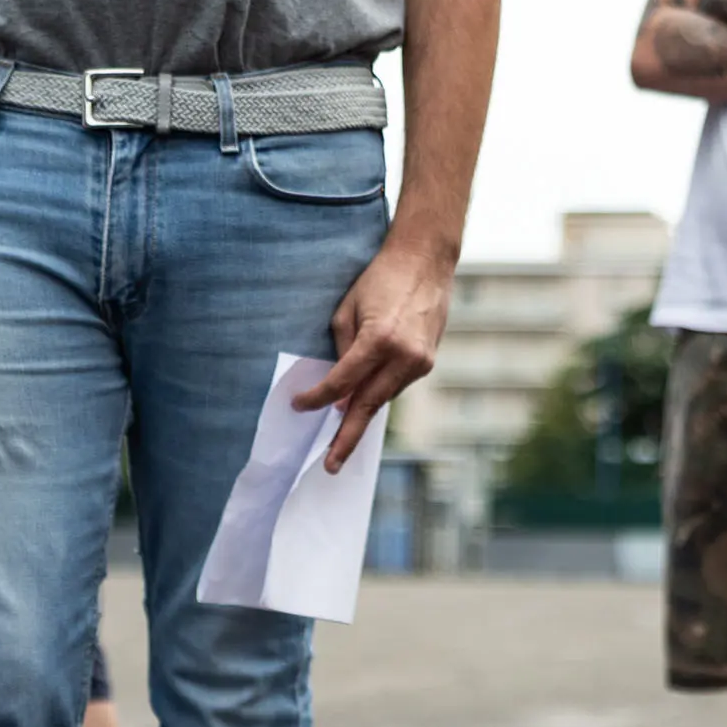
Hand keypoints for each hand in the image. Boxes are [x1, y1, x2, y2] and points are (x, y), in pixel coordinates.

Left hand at [294, 236, 452, 469]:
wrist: (425, 261)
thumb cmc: (380, 279)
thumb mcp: (348, 309)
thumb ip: (342, 351)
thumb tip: (339, 389)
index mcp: (379, 339)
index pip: (341, 383)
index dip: (317, 398)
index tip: (299, 406)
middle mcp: (402, 356)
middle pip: (367, 406)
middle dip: (347, 436)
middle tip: (330, 465)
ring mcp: (419, 362)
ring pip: (383, 398)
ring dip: (361, 413)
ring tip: (342, 436)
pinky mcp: (428, 362)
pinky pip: (396, 386)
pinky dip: (378, 393)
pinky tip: (365, 399)